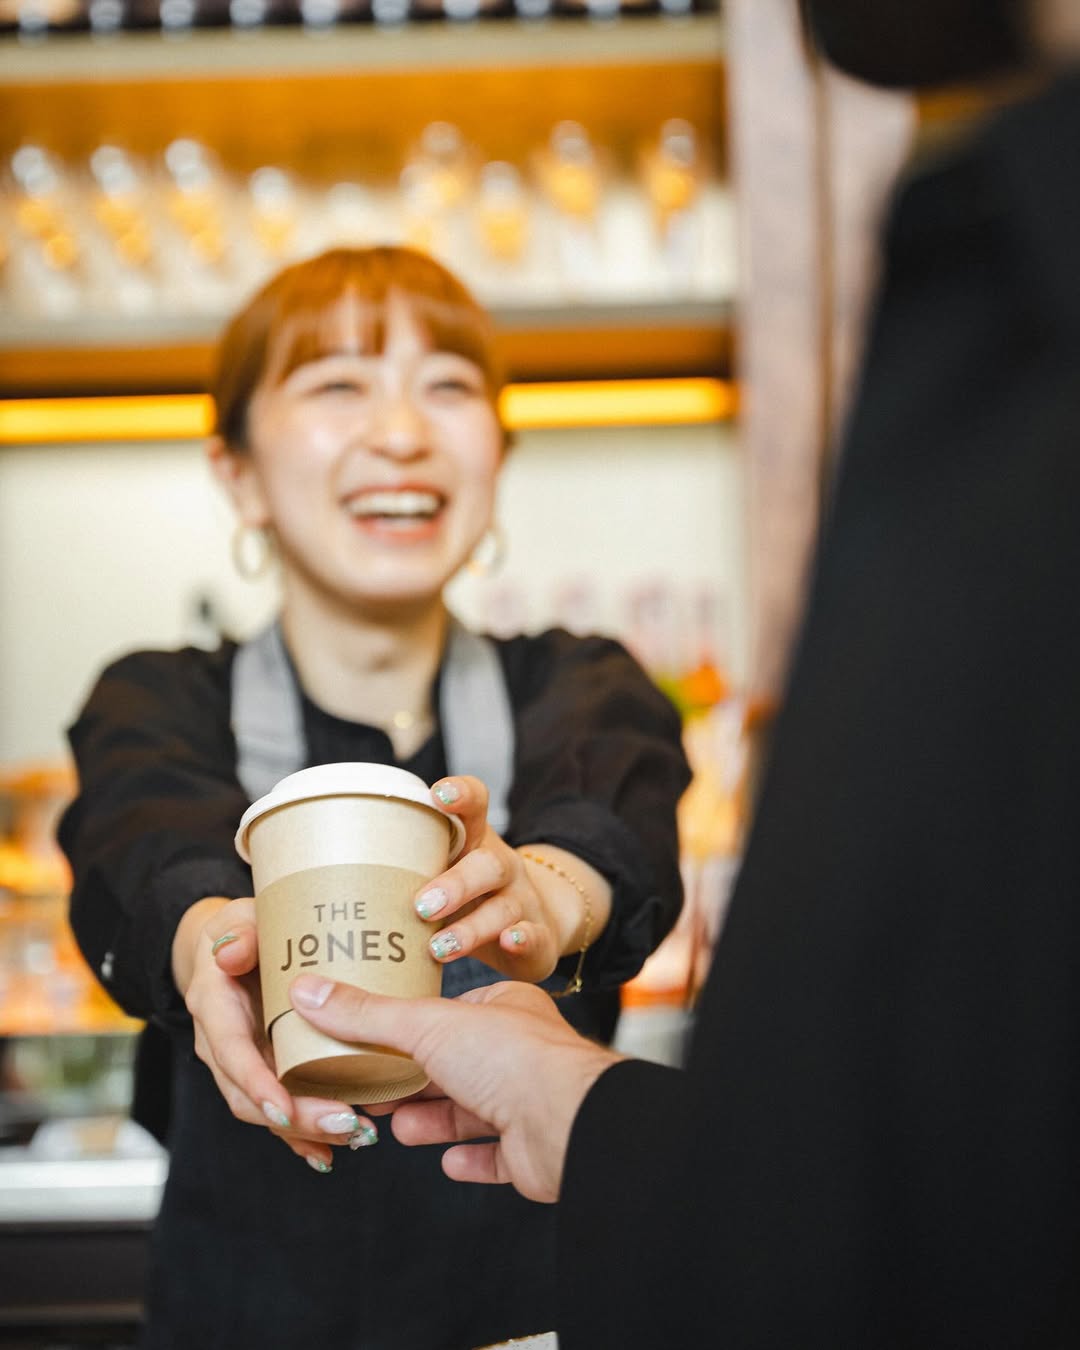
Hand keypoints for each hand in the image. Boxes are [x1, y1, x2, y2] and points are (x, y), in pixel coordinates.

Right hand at [173, 896, 381, 1172]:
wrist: (230, 946)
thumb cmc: (245, 928)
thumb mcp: (241, 919)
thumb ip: (240, 933)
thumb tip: (230, 953)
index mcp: (213, 1005)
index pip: (231, 1051)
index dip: (256, 1082)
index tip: (285, 1108)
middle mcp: (220, 1043)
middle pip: (248, 1094)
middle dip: (295, 1118)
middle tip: (346, 1124)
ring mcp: (241, 1063)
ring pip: (265, 1109)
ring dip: (306, 1130)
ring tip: (355, 1135)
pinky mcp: (263, 1072)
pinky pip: (278, 1109)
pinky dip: (301, 1135)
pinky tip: (329, 1153)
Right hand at [289, 975, 620, 1202]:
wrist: (569, 1122)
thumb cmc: (511, 1057)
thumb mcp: (426, 1024)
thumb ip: (366, 1015)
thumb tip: (306, 992)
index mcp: (505, 1008)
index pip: (450, 1013)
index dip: (409, 1028)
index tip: (368, 1040)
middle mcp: (520, 1052)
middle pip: (455, 1066)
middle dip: (413, 1081)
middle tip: (368, 1091)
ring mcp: (529, 1103)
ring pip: (471, 1112)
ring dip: (432, 1120)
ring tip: (393, 1129)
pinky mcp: (533, 1152)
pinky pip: (497, 1157)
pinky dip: (470, 1159)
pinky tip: (446, 1162)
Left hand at [416, 775, 609, 983]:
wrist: (527, 925)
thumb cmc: (465, 898)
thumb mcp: (444, 873)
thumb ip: (411, 864)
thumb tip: (338, 867)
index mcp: (476, 843)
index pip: (475, 807)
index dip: (460, 796)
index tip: (438, 794)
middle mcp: (502, 869)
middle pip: (487, 866)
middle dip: (455, 884)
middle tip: (422, 905)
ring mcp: (524, 903)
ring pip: (503, 910)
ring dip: (472, 928)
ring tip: (439, 947)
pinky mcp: (539, 940)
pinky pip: (535, 939)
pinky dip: (522, 942)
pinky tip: (509, 945)